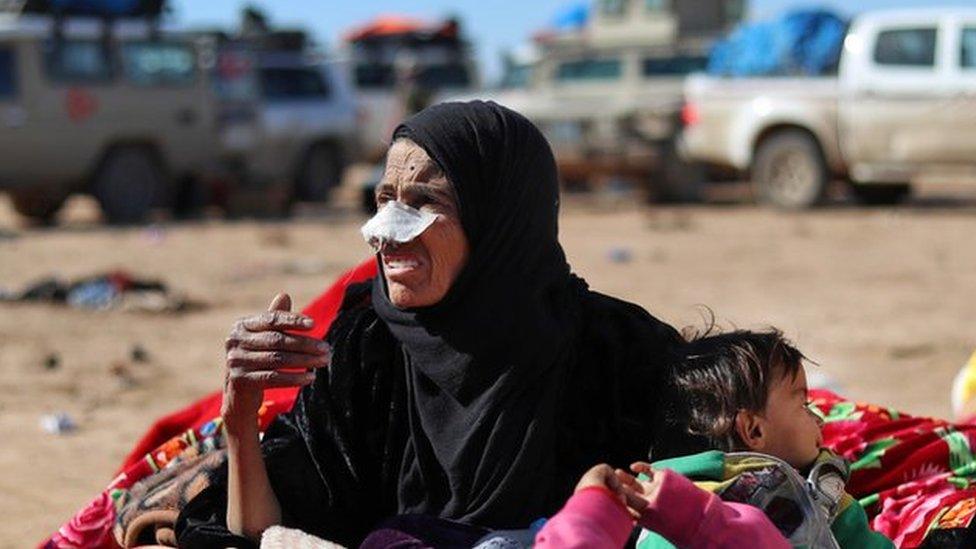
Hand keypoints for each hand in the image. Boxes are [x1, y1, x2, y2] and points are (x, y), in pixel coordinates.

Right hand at [221, 293, 330, 432]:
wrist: (239, 396)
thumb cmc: (256, 360)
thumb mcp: (263, 338)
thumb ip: (274, 319)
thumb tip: (284, 294)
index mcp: (242, 325)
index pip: (272, 319)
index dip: (293, 320)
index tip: (314, 323)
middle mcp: (235, 341)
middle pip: (277, 340)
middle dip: (305, 344)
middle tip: (326, 348)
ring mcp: (235, 361)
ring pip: (277, 359)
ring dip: (305, 361)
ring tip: (324, 361)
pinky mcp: (240, 381)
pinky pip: (273, 378)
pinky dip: (294, 378)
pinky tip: (310, 377)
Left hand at [612, 462, 665, 518]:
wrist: (692, 511)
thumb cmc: (669, 514)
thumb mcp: (645, 508)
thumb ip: (631, 499)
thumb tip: (616, 494)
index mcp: (643, 510)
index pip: (626, 501)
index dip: (617, 495)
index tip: (607, 491)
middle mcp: (647, 499)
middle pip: (629, 491)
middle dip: (619, 485)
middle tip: (609, 480)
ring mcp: (654, 488)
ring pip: (636, 481)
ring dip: (626, 477)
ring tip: (617, 472)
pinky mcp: (661, 477)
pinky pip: (648, 471)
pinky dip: (640, 467)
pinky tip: (634, 467)